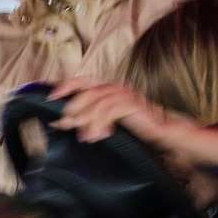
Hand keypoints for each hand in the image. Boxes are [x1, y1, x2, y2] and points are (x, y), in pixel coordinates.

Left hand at [49, 78, 217, 168]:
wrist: (166, 134)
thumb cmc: (137, 129)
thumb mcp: (107, 122)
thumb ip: (87, 118)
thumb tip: (60, 121)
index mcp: (110, 87)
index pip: (83, 80)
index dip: (66, 86)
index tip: (50, 98)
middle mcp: (117, 86)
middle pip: (87, 91)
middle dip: (73, 107)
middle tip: (65, 124)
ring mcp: (126, 94)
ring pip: (97, 102)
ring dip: (87, 121)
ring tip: (86, 137)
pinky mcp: (133, 104)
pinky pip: (109, 111)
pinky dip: (99, 124)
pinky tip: (99, 136)